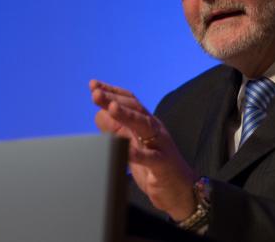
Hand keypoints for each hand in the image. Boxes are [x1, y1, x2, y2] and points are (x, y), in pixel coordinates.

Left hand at [90, 79, 197, 220]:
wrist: (181, 190)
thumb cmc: (155, 166)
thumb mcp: (133, 144)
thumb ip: (117, 129)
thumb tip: (99, 113)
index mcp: (147, 124)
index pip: (130, 101)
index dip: (113, 91)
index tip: (94, 85)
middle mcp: (154, 130)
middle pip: (135, 108)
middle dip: (114, 100)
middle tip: (95, 94)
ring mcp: (160, 145)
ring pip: (144, 125)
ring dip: (127, 115)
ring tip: (111, 108)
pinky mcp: (163, 165)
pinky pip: (151, 157)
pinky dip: (138, 153)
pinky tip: (125, 150)